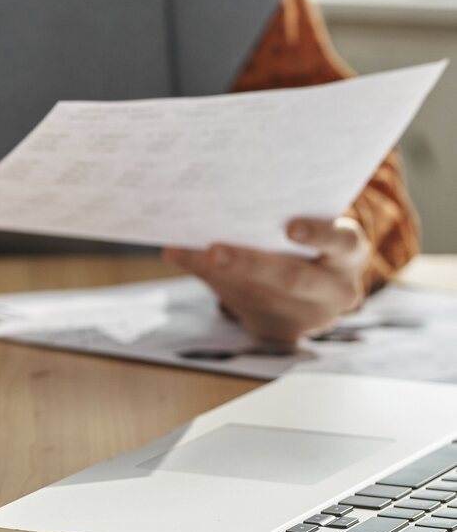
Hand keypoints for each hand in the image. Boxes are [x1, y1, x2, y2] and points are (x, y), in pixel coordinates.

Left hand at [163, 216, 370, 346]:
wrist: (309, 297)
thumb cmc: (300, 248)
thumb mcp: (294, 230)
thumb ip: (261, 215)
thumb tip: (206, 199)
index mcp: (347, 252)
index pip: (342, 241)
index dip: (318, 234)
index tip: (290, 228)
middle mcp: (337, 286)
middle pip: (295, 278)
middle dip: (251, 264)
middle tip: (214, 250)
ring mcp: (311, 314)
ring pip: (266, 299)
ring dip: (225, 278)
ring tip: (196, 256)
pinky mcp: (286, 332)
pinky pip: (245, 310)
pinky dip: (212, 284)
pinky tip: (185, 258)